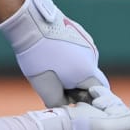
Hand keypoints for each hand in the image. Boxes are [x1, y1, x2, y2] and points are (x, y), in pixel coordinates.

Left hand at [0, 0, 119, 108]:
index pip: (99, 93)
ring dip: (73, 73)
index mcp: (87, 71)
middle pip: (91, 80)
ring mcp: (87, 42)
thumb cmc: (37, 56)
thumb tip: (66, 107)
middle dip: (79, 89)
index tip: (73, 103)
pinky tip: (52, 56)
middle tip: (58, 89)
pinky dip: (70, 60)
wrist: (30, 22)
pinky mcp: (79, 33)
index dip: (88, 102)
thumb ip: (59, 103)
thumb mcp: (45, 87)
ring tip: (52, 69)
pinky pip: (79, 53)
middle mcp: (92, 56)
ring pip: (84, 66)